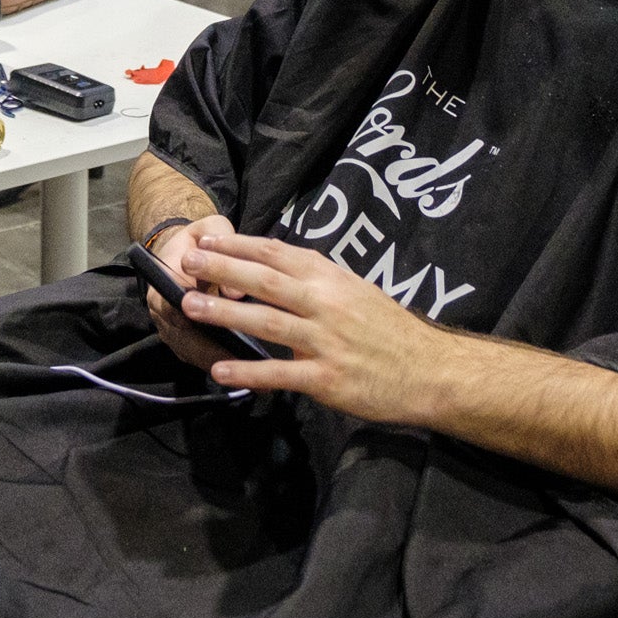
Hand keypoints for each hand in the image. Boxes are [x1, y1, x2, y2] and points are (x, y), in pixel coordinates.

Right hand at [144, 214, 236, 369]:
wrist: (177, 248)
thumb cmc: (198, 239)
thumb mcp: (211, 226)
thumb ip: (224, 245)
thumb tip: (236, 292)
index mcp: (163, 277)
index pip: (177, 305)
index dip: (202, 322)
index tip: (231, 333)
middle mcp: (159, 306)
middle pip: (182, 336)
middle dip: (212, 351)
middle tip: (244, 362)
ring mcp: (165, 324)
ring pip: (187, 350)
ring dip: (214, 362)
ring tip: (246, 371)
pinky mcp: (175, 336)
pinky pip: (191, 355)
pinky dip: (212, 363)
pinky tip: (239, 371)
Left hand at [178, 232, 446, 421]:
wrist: (430, 370)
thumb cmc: (390, 330)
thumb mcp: (356, 291)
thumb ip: (318, 282)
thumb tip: (277, 269)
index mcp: (331, 279)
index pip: (278, 253)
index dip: (239, 245)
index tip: (208, 240)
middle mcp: (326, 303)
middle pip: (265, 280)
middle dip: (221, 269)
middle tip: (186, 263)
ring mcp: (325, 341)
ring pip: (267, 321)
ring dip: (225, 313)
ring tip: (189, 307)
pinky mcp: (327, 378)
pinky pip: (280, 373)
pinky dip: (248, 371)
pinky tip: (220, 368)